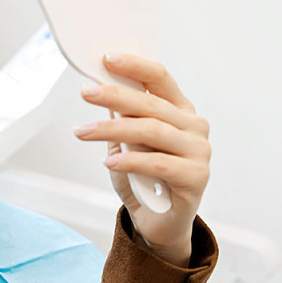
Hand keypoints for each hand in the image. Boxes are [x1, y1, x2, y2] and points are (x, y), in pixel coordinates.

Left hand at [73, 53, 210, 265]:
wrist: (157, 223)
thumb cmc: (141, 179)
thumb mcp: (125, 144)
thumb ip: (120, 119)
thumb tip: (100, 89)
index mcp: (180, 111)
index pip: (160, 79)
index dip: (135, 67)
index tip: (107, 58)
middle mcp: (194, 127)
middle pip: (151, 104)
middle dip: (114, 96)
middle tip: (85, 93)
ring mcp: (199, 152)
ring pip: (151, 132)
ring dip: (111, 130)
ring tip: (81, 132)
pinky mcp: (197, 177)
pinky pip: (159, 163)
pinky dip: (131, 161)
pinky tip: (109, 161)